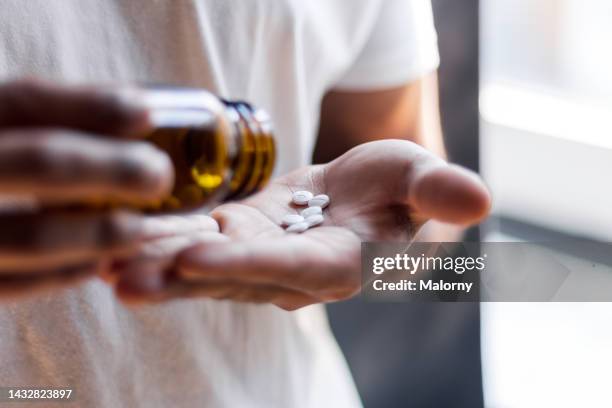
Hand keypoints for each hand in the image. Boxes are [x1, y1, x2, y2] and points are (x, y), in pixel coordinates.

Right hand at [0, 79, 172, 297]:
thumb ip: (41, 124)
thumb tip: (132, 120)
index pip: (24, 101)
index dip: (90, 105)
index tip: (146, 113)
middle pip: (37, 162)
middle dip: (110, 169)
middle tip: (159, 175)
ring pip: (26, 234)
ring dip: (94, 232)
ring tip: (139, 228)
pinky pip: (11, 283)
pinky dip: (60, 272)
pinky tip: (94, 263)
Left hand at [113, 140, 489, 309]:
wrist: (360, 195)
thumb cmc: (394, 188)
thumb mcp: (419, 178)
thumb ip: (440, 192)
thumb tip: (482, 199)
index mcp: (337, 264)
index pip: (290, 270)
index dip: (247, 265)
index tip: (198, 258)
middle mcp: (289, 272)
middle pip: (231, 278)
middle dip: (180, 278)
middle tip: (123, 275)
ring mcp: (256, 257)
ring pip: (203, 266)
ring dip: (156, 265)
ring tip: (103, 262)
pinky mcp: (233, 237)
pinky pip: (193, 241)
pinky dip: (157, 241)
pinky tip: (115, 238)